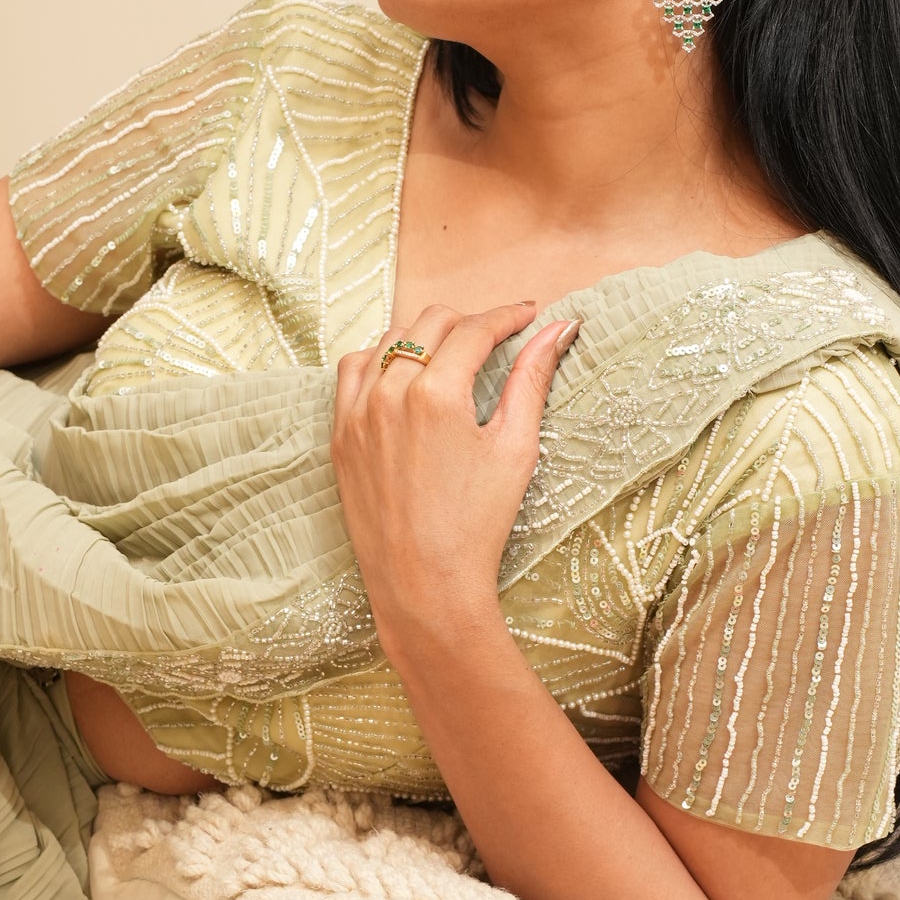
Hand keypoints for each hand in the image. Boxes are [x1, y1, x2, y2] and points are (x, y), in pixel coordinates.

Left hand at [330, 302, 576, 665]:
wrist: (424, 584)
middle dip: (468, 322)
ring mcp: (357, 413)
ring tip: (451, 354)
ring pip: (387, 340)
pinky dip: (378, 359)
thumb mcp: (515, 448)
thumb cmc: (477, 525)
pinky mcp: (340, 435)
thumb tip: (559, 328)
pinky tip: (401, 373)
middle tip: (496, 337)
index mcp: (437, 394)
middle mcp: (389, 393)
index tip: (527, 314)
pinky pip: (352, 372)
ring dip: (422, 336)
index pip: (474, 329)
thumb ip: (532, 380)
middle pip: (430, 322)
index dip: (507, 316)